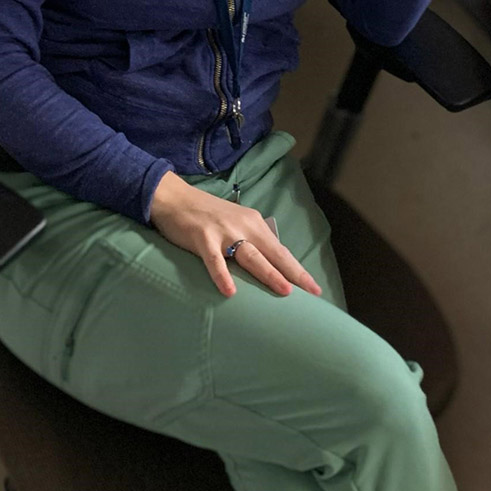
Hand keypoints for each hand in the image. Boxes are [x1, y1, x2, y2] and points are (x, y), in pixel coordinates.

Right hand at [149, 171, 322, 298]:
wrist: (175, 197)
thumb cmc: (206, 214)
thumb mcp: (235, 222)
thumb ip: (250, 239)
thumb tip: (267, 263)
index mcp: (254, 223)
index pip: (281, 250)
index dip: (298, 269)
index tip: (315, 288)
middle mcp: (243, 226)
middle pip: (273, 253)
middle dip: (293, 273)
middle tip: (311, 292)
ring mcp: (223, 231)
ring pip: (250, 256)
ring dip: (269, 273)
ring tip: (284, 291)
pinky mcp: (202, 238)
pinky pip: (214, 260)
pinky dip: (222, 275)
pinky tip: (230, 292)